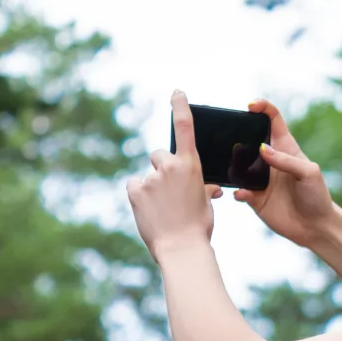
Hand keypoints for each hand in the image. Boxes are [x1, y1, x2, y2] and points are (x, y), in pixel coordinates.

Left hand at [127, 90, 222, 260]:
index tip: (176, 93)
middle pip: (159, 156)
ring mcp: (151, 177)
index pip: (185, 128)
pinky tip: (149, 211)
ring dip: (152, 187)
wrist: (182, 248)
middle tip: (169, 193)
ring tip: (162, 210)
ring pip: (148, 175)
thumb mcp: (205, 203)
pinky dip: (140, 196)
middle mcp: (170, 166)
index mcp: (191, 166)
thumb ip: (202, 188)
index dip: (180, 107)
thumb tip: (207, 187)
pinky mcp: (135, 189)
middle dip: (162, 169)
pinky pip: (135, 186)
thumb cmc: (199, 227)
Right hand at [233, 99, 335, 247]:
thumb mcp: (309, 173)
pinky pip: (239, 190)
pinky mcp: (254, 198)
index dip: (262, 108)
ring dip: (231, 163)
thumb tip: (262, 149)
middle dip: (236, 133)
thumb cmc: (317, 195)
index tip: (250, 105)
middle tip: (226, 135)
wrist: (315, 227)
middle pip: (248, 139)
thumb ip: (287, 160)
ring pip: (238, 165)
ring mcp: (260, 179)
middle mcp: (269, 161)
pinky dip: (238, 191)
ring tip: (230, 166)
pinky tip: (243, 194)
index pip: (272, 120)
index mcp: (285, 148)